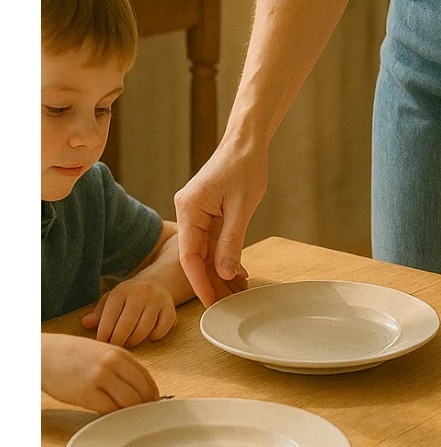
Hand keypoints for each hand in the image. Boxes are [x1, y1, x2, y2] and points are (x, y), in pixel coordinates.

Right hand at [42, 333, 159, 412]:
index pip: (146, 377)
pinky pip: (109, 409)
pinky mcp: (86, 393)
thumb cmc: (70, 354)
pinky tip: (113, 418)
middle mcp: (112, 363)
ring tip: (130, 419)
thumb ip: (119, 366)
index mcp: (118, 353)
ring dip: (132, 413)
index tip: (153, 403)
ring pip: (128, 402)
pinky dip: (115, 416)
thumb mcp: (101, 352)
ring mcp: (100, 378)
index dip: (152, 393)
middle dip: (145, 406)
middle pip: (141, 391)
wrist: (44, 355)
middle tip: (144, 416)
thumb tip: (137, 387)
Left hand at [81, 278, 177, 347]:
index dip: (103, 333)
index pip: (110, 315)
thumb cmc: (128, 297)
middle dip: (118, 341)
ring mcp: (157, 300)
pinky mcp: (170, 309)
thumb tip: (85, 323)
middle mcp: (141, 292)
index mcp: (122, 290)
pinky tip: (147, 337)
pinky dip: (153, 337)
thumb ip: (99, 312)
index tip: (102, 343)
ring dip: (134, 341)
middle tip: (115, 347)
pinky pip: (161, 330)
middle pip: (126, 325)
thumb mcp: (111, 300)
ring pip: (143, 329)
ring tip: (128, 343)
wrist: (157, 283)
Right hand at [173, 142, 266, 306]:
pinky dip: (224, 256)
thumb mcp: (242, 208)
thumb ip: (231, 241)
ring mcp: (196, 211)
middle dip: (212, 282)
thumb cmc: (245, 167)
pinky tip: (237, 274)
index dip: (200, 282)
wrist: (246, 141)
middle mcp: (187, 211)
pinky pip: (212, 240)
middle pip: (196, 256)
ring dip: (220, 272)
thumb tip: (224, 274)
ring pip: (205, 251)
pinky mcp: (206, 211)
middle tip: (229, 305)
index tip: (211, 303)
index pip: (190, 255)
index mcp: (190, 209)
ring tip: (236, 294)